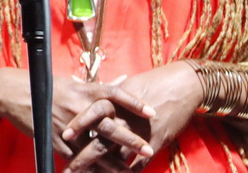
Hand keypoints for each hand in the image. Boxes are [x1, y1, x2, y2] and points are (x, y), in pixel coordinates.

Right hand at [0, 69, 153, 170]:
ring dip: (114, 162)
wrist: (12, 93)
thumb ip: (94, 88)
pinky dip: (89, 168)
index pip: (113, 93)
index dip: (134, 102)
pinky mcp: (55, 140)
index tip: (152, 113)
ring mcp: (66, 125)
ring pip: (95, 147)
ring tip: (129, 171)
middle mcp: (77, 107)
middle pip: (109, 125)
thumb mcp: (69, 83)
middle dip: (130, 140)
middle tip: (148, 149)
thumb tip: (121, 82)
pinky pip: (76, 158)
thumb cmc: (42, 85)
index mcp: (82, 90)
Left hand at [62, 62, 202, 170]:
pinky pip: (138, 164)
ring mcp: (139, 134)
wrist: (181, 86)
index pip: (90, 116)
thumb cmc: (151, 83)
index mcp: (113, 102)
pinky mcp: (154, 144)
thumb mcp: (124, 86)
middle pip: (100, 142)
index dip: (77, 127)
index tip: (65, 137)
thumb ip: (105, 93)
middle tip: (70, 170)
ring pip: (117, 157)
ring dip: (103, 171)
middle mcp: (124, 120)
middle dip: (84, 158)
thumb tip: (85, 92)